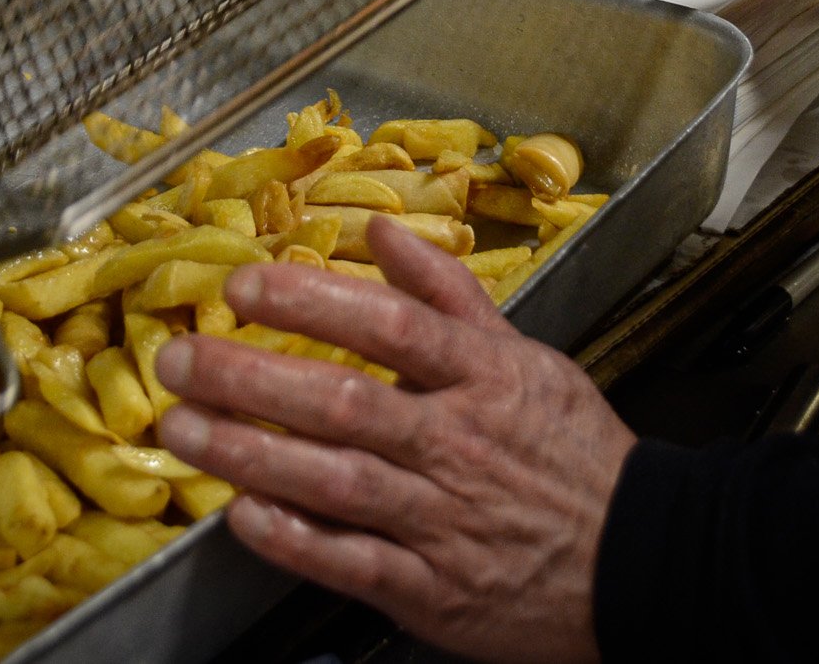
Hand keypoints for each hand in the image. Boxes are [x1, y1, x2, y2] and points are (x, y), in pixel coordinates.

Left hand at [152, 217, 635, 663]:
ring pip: (334, 481)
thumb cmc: (574, 453)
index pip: (389, 327)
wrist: (640, 557)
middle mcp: (457, 442)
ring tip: (182, 428)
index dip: (312, 302)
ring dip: (250, 454)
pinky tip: (242, 516)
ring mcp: (443, 519)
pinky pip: (352, 562)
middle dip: (250, 377)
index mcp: (485, 377)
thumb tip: (380, 231)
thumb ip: (447, 291)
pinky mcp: (432, 588)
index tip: (245, 285)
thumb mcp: (527, 354)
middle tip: (178, 357)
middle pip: (344, 401)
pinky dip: (296, 540)